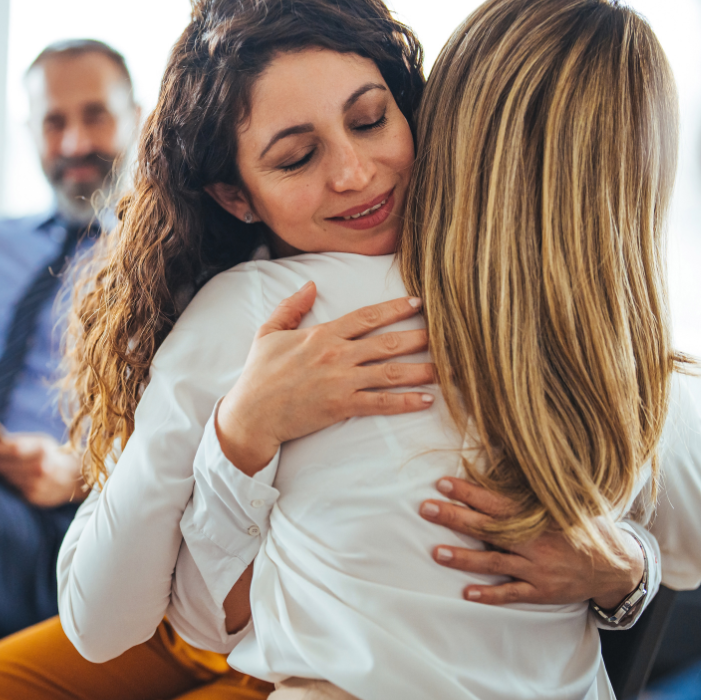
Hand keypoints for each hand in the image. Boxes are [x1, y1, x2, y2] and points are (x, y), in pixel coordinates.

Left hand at [0, 433, 83, 506]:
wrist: (74, 478)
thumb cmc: (51, 455)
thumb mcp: (40, 442)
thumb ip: (19, 443)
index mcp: (42, 449)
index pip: (13, 448)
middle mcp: (40, 468)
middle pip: (5, 465)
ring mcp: (37, 485)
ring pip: (5, 478)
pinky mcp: (33, 498)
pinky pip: (11, 489)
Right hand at [216, 283, 435, 473]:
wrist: (251, 414)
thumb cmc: (258, 375)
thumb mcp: (268, 333)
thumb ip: (291, 308)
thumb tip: (310, 285)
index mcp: (321, 335)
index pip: (366, 317)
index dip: (394, 309)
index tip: (417, 303)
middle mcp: (336, 355)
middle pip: (388, 342)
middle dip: (420, 337)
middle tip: (448, 334)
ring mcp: (341, 381)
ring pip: (391, 372)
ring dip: (422, 370)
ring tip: (448, 368)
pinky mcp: (342, 407)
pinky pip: (381, 403)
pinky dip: (406, 402)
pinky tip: (427, 399)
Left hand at [421, 477, 644, 607]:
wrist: (618, 566)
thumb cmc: (587, 527)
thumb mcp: (569, 502)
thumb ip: (539, 490)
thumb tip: (509, 456)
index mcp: (540, 517)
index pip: (498, 502)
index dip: (469, 492)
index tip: (443, 483)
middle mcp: (536, 543)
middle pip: (488, 529)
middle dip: (455, 518)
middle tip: (426, 508)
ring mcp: (538, 569)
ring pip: (494, 563)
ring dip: (463, 558)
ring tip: (436, 552)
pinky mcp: (542, 592)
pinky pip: (512, 594)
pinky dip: (489, 595)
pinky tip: (466, 593)